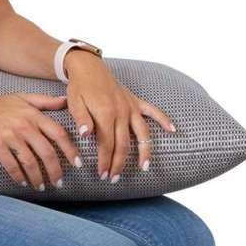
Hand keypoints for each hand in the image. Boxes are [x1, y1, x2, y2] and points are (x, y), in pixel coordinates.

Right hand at [0, 91, 81, 189]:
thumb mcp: (23, 97)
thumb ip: (45, 101)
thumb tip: (65, 101)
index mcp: (34, 115)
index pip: (58, 134)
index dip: (70, 150)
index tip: (77, 164)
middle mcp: (24, 125)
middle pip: (47, 152)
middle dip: (55, 170)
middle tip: (59, 183)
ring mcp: (10, 135)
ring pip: (30, 162)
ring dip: (38, 177)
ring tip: (41, 186)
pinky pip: (11, 165)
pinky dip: (18, 176)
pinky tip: (22, 183)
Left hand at [64, 50, 176, 180]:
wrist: (88, 67)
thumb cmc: (79, 86)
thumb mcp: (74, 102)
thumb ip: (81, 120)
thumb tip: (86, 136)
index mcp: (105, 113)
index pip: (107, 144)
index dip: (105, 161)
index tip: (102, 174)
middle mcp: (122, 112)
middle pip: (124, 144)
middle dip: (119, 163)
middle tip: (114, 178)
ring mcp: (130, 107)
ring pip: (142, 133)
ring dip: (144, 151)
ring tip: (144, 167)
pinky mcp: (135, 101)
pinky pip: (153, 111)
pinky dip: (163, 120)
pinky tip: (172, 130)